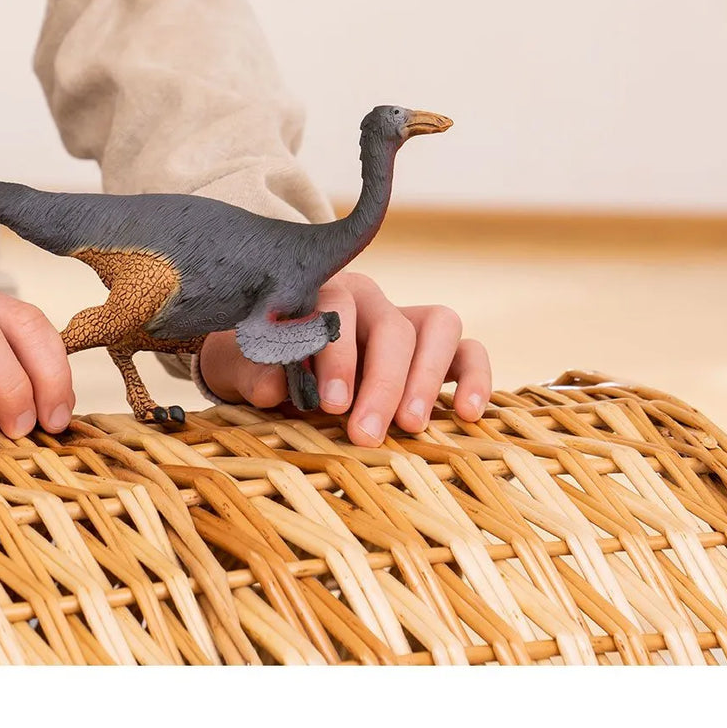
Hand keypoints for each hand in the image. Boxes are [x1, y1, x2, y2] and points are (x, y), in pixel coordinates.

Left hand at [198, 271, 491, 446]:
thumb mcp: (250, 369)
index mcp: (325, 294)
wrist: (281, 369)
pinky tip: (466, 414)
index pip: (339, 309)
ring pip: (440, 327)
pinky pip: (469, 352)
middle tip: (367, 433)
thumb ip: (258, 374)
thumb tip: (275, 386)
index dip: (338, 355)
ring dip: (427, 378)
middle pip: (392, 327)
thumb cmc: (267, 367)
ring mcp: (410, 321)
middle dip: (382, 383)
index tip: (332, 404)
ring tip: (411, 425)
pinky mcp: (440, 351)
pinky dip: (475, 378)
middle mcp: (372, 301)